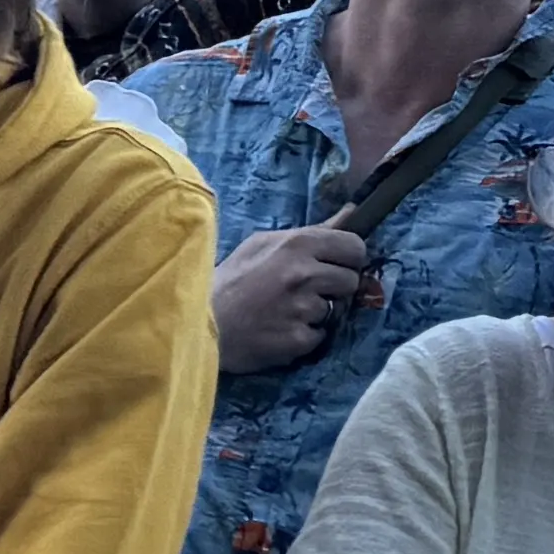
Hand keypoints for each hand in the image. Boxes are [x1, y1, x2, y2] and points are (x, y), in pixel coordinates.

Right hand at [211, 222, 381, 372]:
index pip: (355, 247)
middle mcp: (305, 274)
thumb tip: (352, 213)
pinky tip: (281, 330)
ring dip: (317, 312)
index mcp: (298, 244)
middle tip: (310, 291)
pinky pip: (319, 336)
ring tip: (286, 311)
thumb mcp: (265, 243)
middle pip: (351, 280)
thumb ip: (312, 231)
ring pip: (335, 309)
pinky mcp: (297, 340)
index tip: (337, 265)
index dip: (349, 258)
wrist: (198, 322)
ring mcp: (303, 309)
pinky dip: (305, 336)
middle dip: (336, 286)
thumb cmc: (231, 279)